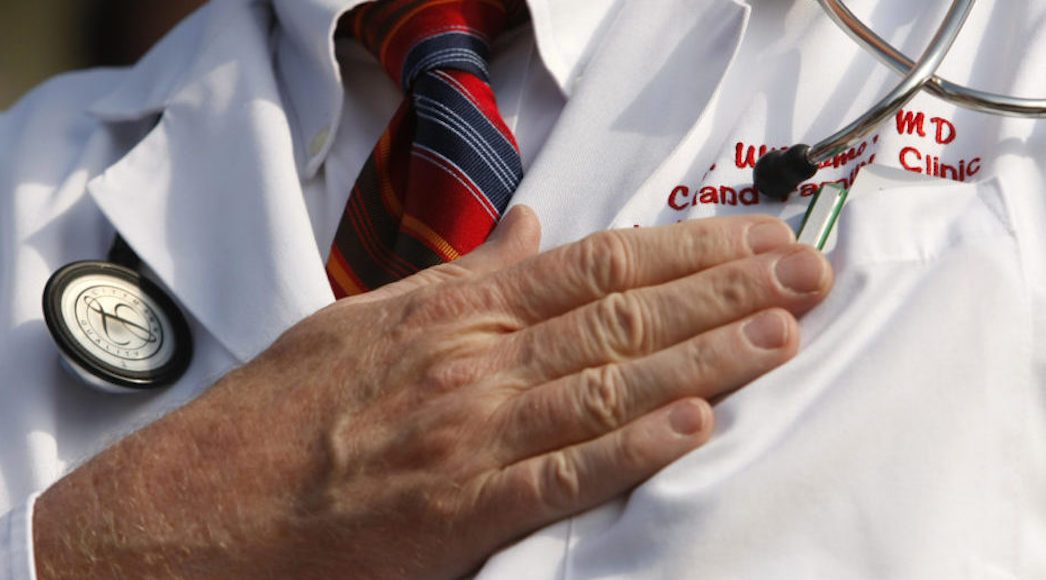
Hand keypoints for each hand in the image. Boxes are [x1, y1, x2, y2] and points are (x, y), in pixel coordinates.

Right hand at [33, 207, 832, 578]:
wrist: (204, 505)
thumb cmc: (285, 412)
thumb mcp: (370, 317)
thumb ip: (466, 274)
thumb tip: (536, 230)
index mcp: (456, 310)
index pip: (599, 262)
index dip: (689, 246)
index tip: (758, 236)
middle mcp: (474, 361)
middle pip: (623, 313)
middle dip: (725, 289)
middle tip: (807, 272)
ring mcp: (470, 434)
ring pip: (610, 383)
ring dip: (706, 356)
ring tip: (783, 331)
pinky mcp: (459, 511)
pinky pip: (563, 473)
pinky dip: (633, 447)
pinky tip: (698, 423)